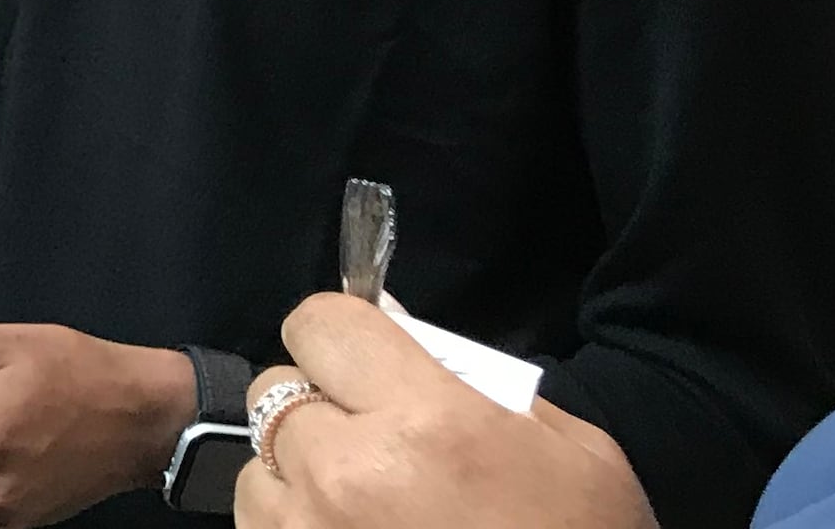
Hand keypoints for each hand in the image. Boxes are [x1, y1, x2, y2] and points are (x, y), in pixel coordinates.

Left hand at [236, 295, 649, 528]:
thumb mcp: (575, 453)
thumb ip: (481, 382)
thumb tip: (400, 328)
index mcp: (425, 421)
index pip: (321, 325)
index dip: (340, 335)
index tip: (363, 359)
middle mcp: (347, 472)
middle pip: (278, 393)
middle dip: (320, 405)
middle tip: (374, 439)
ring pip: (258, 466)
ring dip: (298, 473)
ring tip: (361, 502)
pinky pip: (262, 526)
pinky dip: (294, 525)